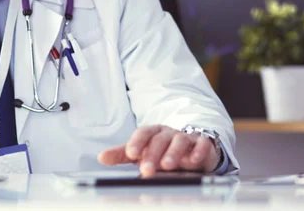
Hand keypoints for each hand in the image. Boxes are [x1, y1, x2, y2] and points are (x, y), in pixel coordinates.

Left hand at [97, 125, 219, 176]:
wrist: (190, 146)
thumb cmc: (161, 150)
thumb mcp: (141, 151)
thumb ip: (121, 154)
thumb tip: (101, 157)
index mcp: (153, 133)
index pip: (143, 133)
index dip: (137, 142)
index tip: (131, 153)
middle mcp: (168, 133)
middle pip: (160, 140)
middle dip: (153, 154)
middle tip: (146, 170)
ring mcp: (186, 138)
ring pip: (180, 141)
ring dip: (173, 153)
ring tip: (167, 165)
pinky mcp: (202, 144)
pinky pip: (201, 144)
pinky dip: (198, 151)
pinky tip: (193, 160)